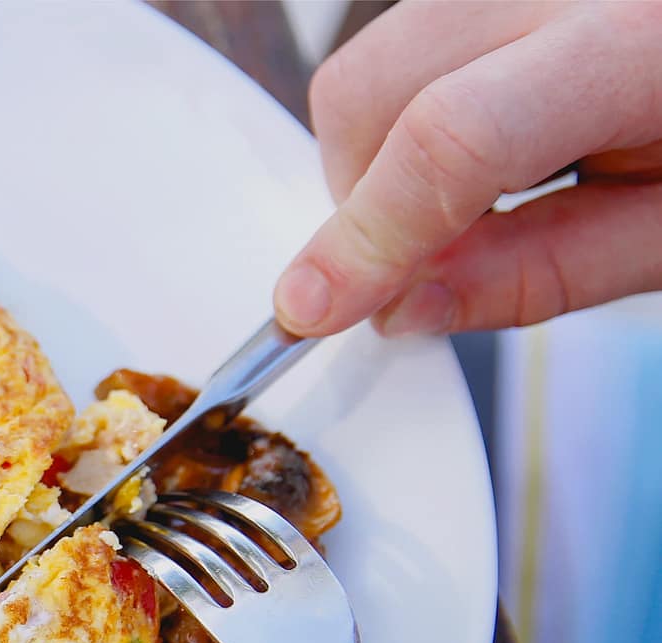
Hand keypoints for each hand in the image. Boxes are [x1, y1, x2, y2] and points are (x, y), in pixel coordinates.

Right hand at [274, 1, 661, 337]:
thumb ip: (542, 273)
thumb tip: (400, 304)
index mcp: (643, 41)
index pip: (452, 137)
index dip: (366, 235)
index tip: (311, 308)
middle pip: (371, 85)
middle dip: (361, 193)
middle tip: (424, 254)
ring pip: (374, 57)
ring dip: (385, 148)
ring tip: (492, 184)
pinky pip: (411, 35)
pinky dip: (415, 103)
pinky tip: (502, 132)